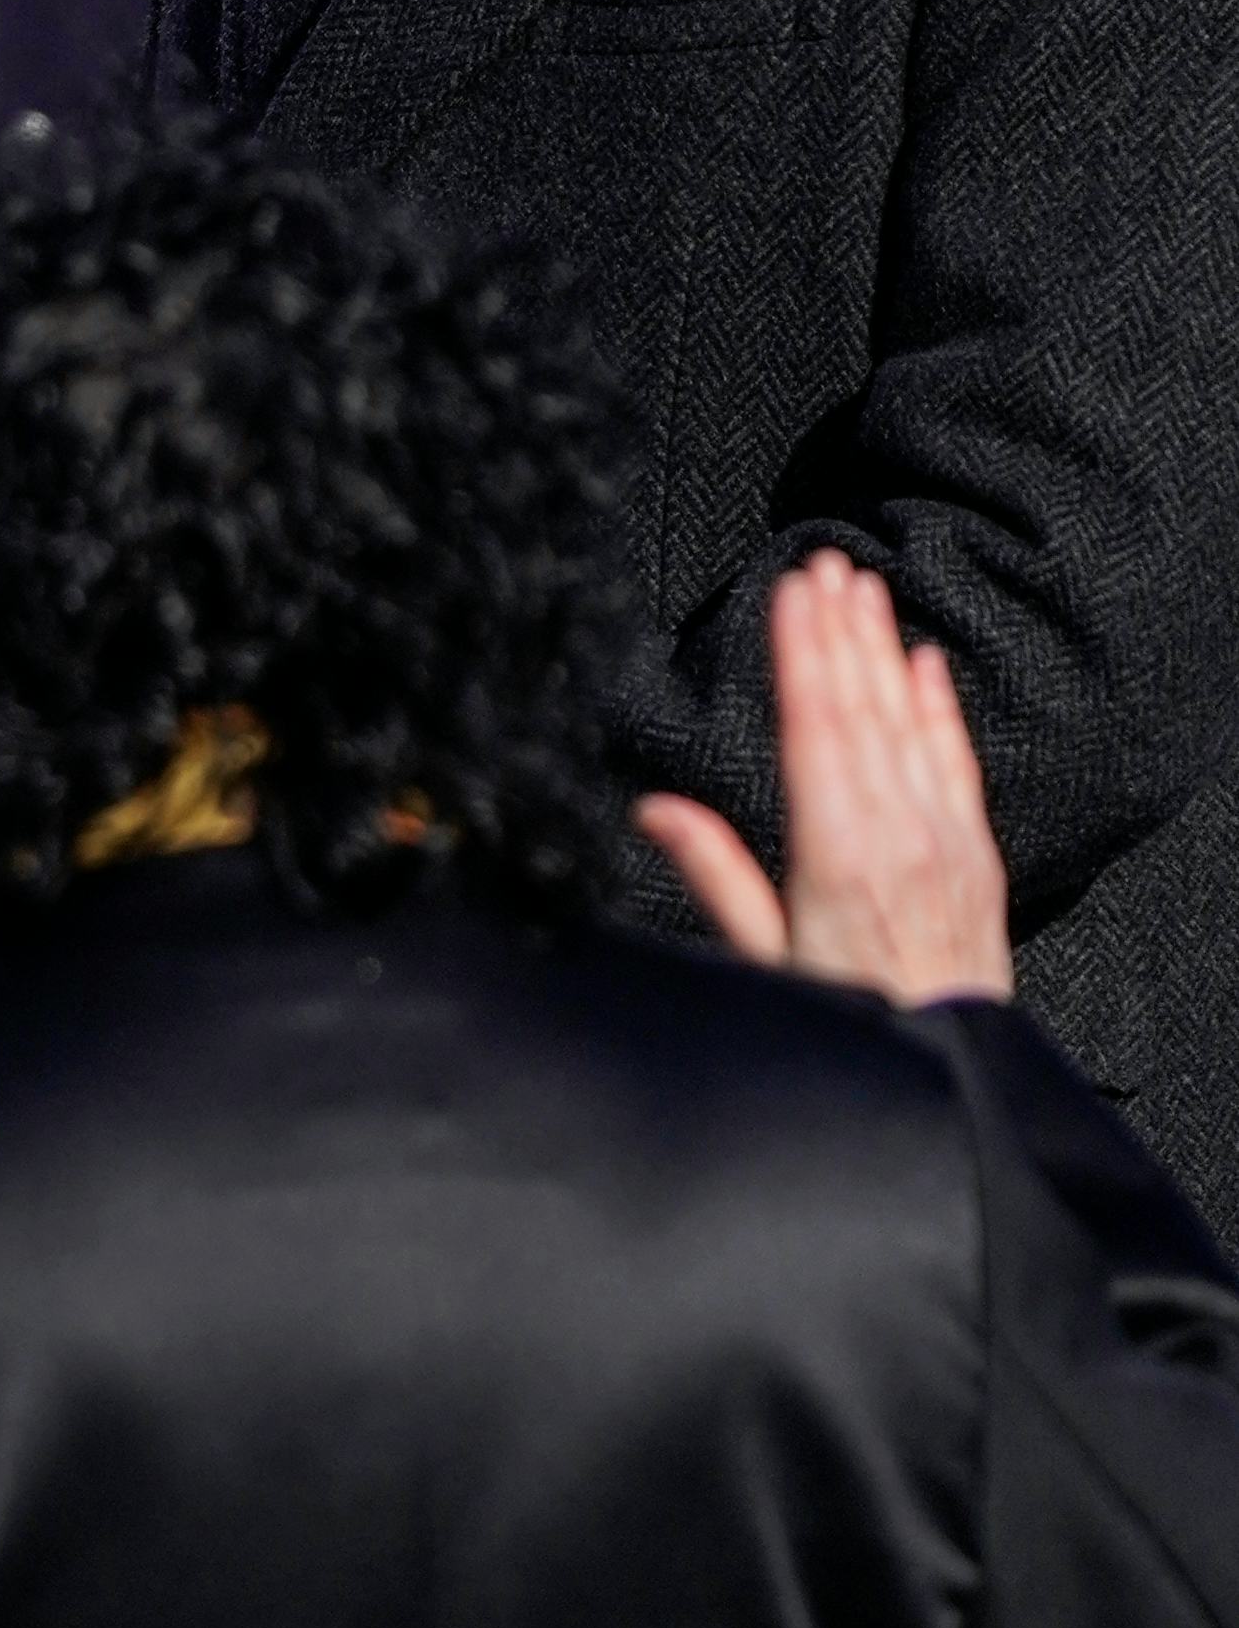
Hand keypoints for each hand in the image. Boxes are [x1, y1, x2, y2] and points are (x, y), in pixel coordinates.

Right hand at [637, 552, 1012, 1004]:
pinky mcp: (974, 853)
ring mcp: (943, 840)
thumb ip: (715, 876)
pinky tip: (925, 663)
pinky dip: (939, 708)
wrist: (948, 1065)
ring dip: (882, 650)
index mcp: (836, 858)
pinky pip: (955, 762)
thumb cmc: (849, 1020)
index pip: (816, 730)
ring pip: (907, 724)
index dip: (803, 654)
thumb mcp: (762, 958)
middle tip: (823, 562)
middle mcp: (897, 836)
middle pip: (862, 711)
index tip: (792, 593)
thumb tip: (654, 808)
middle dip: (839, 631)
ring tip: (863, 588)